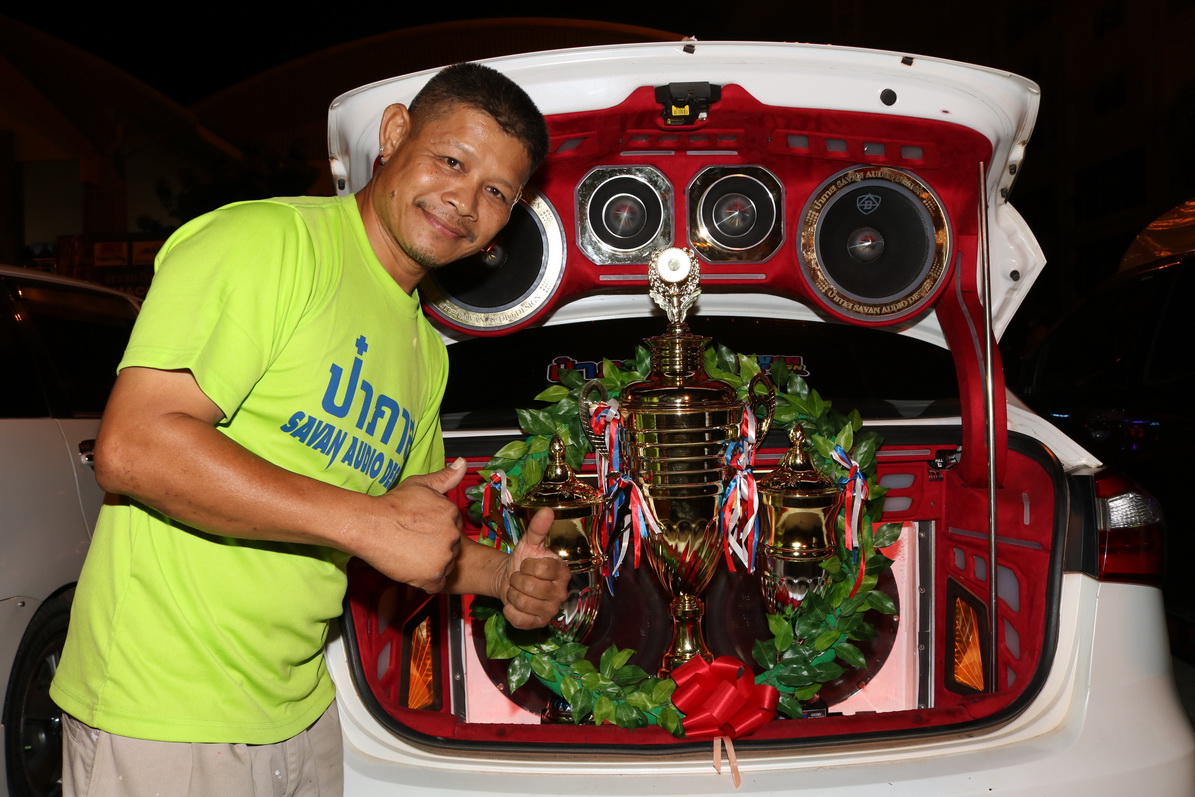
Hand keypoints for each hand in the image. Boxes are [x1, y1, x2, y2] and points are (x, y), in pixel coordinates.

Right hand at [357, 459, 466, 591]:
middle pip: (450, 546)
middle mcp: (453, 535)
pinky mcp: (433, 576)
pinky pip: (437, 582)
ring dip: (432, 562)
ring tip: (411, 553)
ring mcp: (444, 557)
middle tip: (413, 541)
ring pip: (445, 564)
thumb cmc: (391, 505)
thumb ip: (444, 477)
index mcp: (452, 513)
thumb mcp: (420, 484)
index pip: (452, 526)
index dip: (435, 529)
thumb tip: (462, 463)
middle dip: (436, 546)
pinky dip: (426, 579)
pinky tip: (411, 567)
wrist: (369, 525)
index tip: (419, 529)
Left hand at [494, 507, 569, 629]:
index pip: (543, 569)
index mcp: (562, 572)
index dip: (527, 566)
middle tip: (518, 578)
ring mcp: (551, 610)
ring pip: (523, 603)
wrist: (510, 580)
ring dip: (512, 594)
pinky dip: (510, 611)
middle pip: (531, 587)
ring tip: (516, 590)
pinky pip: (519, 619)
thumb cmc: (523, 561)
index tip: (525, 564)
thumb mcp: (528, 543)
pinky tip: (513, 604)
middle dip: (516, 580)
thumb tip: (547, 510)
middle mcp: (561, 593)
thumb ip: (538, 528)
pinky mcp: (538, 624)